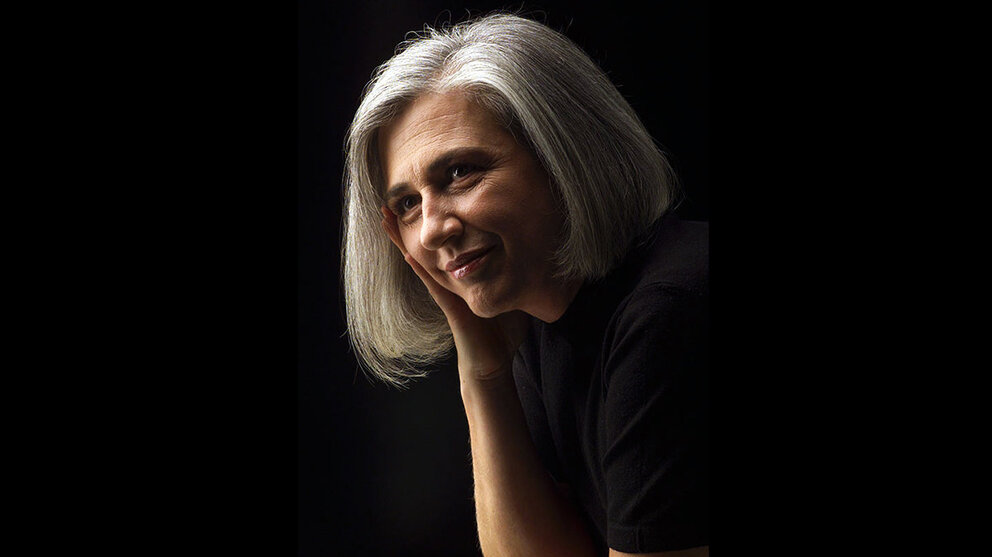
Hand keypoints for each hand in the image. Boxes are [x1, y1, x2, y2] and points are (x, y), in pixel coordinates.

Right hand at [381, 207, 528, 380]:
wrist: (493, 365)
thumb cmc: (502, 334)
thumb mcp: (510, 297)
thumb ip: (516, 278)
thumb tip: (536, 257)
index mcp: (461, 279)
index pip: (444, 247)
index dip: (432, 227)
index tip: (421, 202)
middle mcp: (448, 284)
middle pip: (424, 249)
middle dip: (406, 228)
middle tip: (388, 205)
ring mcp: (445, 295)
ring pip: (420, 262)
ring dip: (401, 241)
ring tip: (387, 219)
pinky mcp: (449, 307)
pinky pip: (432, 284)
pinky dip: (420, 269)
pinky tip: (408, 253)